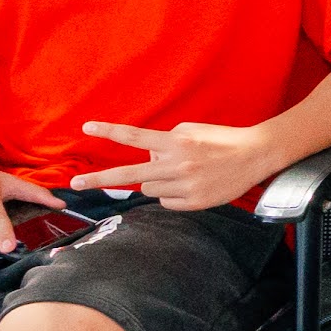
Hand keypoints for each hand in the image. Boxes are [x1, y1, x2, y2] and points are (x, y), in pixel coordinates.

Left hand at [81, 118, 281, 213]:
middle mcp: (177, 165)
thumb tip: (146, 161)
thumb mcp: (191, 131)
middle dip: (99, 179)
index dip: (110, 132)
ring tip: (184, 173)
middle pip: (129, 175)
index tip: (87, 128)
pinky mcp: (194, 203)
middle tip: (74, 183)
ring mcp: (185, 186)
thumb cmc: (221, 140)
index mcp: (176, 142)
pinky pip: (166, 201)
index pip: (136, 137)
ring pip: (149, 188)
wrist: (256, 156)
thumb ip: (165, 143)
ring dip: (158, 181)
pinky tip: (192, 185)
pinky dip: (173, 194)